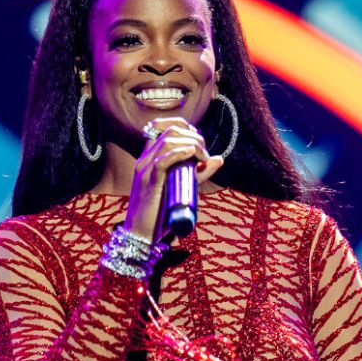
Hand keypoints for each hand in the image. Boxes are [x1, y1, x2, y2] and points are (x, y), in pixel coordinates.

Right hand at [123, 118, 223, 239]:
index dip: (186, 128)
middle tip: (205, 153)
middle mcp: (145, 159)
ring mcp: (145, 168)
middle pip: (170, 130)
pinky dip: (181, 153)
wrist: (142, 234)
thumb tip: (219, 159)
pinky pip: (163, 159)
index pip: (163, 126)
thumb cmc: (161, 213)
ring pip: (168, 140)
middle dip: (193, 135)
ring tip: (203, 157)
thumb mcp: (183, 188)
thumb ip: (199, 173)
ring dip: (191, 143)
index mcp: (150, 158)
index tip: (199, 142)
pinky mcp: (148, 181)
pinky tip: (193, 155)